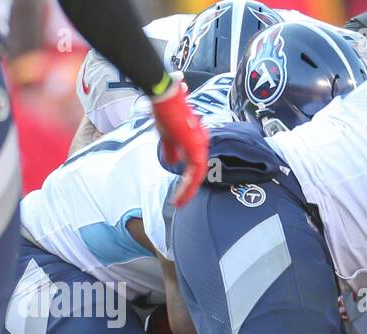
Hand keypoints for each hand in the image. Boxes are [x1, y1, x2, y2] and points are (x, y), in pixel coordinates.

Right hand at [150, 76, 208, 207]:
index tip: (179, 193)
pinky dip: (188, 185)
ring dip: (188, 190)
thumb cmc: (166, 112)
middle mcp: (201, 143)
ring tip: (178, 202)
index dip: (188, 181)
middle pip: (199, 173)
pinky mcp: (196, 147)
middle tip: (179, 202)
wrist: (165, 98)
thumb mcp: (167, 136)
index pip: (196, 166)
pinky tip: (180, 194)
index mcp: (196, 141)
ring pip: (198, 175)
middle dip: (189, 190)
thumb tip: (173, 163)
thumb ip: (172, 150)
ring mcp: (200, 145)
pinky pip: (196, 172)